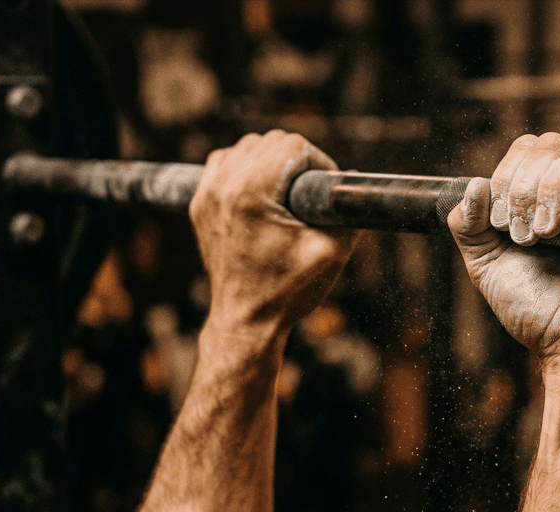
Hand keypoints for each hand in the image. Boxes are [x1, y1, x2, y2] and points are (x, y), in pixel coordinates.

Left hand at [189, 131, 358, 335]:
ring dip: (269, 162)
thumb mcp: (330, 254)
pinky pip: (223, 164)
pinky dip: (243, 170)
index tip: (323, 193)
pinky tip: (260, 194)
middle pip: (269, 141)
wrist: (246, 321)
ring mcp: (205, 195)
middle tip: (308, 198)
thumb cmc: (286, 292)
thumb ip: (349, 217)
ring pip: (245, 148)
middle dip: (296, 161)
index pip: (292, 145)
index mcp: (250, 192)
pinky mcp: (199, 205)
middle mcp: (222, 186)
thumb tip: (360, 192)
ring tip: (285, 196)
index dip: (318, 164)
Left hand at [447, 134, 559, 379]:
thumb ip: (470, 228)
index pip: (529, 149)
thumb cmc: (538, 311)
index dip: (509, 173)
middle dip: (528, 184)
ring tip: (547, 232)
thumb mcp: (487, 267)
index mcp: (546, 195)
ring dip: (555, 184)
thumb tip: (472, 186)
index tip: (501, 223)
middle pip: (554, 145)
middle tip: (524, 233)